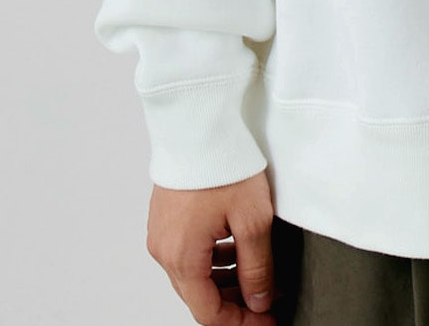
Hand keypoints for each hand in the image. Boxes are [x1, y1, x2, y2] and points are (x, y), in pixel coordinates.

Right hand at [147, 170, 282, 323]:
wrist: (199, 122)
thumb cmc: (224, 164)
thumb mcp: (253, 220)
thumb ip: (257, 267)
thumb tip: (259, 300)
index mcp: (182, 258)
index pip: (209, 313)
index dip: (241, 323)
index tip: (267, 320)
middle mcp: (164, 251)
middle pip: (198, 296)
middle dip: (234, 303)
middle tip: (266, 300)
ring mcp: (161, 233)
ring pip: (193, 275)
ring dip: (223, 280)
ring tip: (257, 273)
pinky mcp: (165, 217)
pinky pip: (187, 252)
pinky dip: (212, 258)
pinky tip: (236, 248)